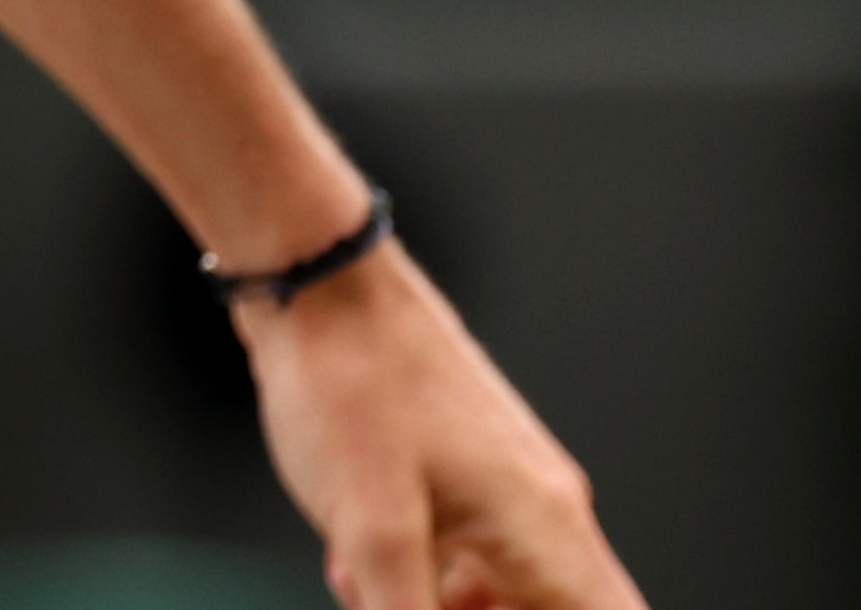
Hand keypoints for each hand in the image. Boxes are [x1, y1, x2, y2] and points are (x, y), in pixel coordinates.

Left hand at [242, 244, 642, 609]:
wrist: (312, 281)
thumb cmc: (349, 386)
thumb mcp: (370, 533)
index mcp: (548, 529)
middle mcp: (544, 509)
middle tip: (397, 602)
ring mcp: (504, 484)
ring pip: (500, 591)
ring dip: (435, 604)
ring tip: (362, 582)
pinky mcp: (459, 468)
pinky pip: (461, 551)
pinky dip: (417, 572)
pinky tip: (351, 560)